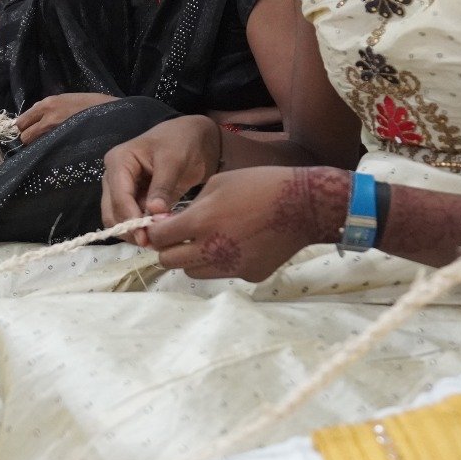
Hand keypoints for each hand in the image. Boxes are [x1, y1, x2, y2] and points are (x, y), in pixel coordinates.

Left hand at [16, 93, 114, 145]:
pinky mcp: (62, 142)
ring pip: (32, 144)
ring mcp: (54, 131)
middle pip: (23, 135)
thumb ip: (49, 107)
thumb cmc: (91, 104)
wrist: (110, 114)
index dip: (22, 128)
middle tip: (36, 140)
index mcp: (48, 103)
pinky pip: (46, 149)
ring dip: (36, 145)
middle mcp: (47, 117)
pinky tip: (54, 148)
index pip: (21, 121)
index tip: (26, 131)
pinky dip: (46, 150)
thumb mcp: (67, 99)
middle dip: (27, 138)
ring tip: (46, 144)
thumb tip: (35, 117)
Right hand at [100, 115, 222, 242]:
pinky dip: (140, 229)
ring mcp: (121, 189)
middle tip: (151, 243)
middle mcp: (114, 176)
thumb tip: (154, 212)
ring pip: (118, 218)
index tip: (146, 237)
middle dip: (129, 229)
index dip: (130, 218)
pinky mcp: (133, 199)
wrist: (193, 139)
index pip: (118, 196)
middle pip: (112, 211)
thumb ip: (163, 186)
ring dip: (133, 232)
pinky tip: (157, 235)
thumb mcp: (173, 160)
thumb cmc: (182, 142)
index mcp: (119, 161)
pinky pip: (130, 219)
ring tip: (156, 241)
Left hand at [140, 166, 349, 281]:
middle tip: (177, 238)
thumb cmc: (259, 184)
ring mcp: (231, 267)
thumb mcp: (217, 184)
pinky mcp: (249, 276)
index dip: (156, 232)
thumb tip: (172, 223)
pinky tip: (237, 245)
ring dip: (192, 259)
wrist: (304, 205)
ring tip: (207, 241)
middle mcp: (211, 250)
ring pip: (193, 272)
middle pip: (169, 261)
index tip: (159, 228)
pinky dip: (221, 263)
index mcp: (200, 222)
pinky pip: (222, 274)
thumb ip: (191, 207)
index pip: (159, 238)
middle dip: (168, 249)